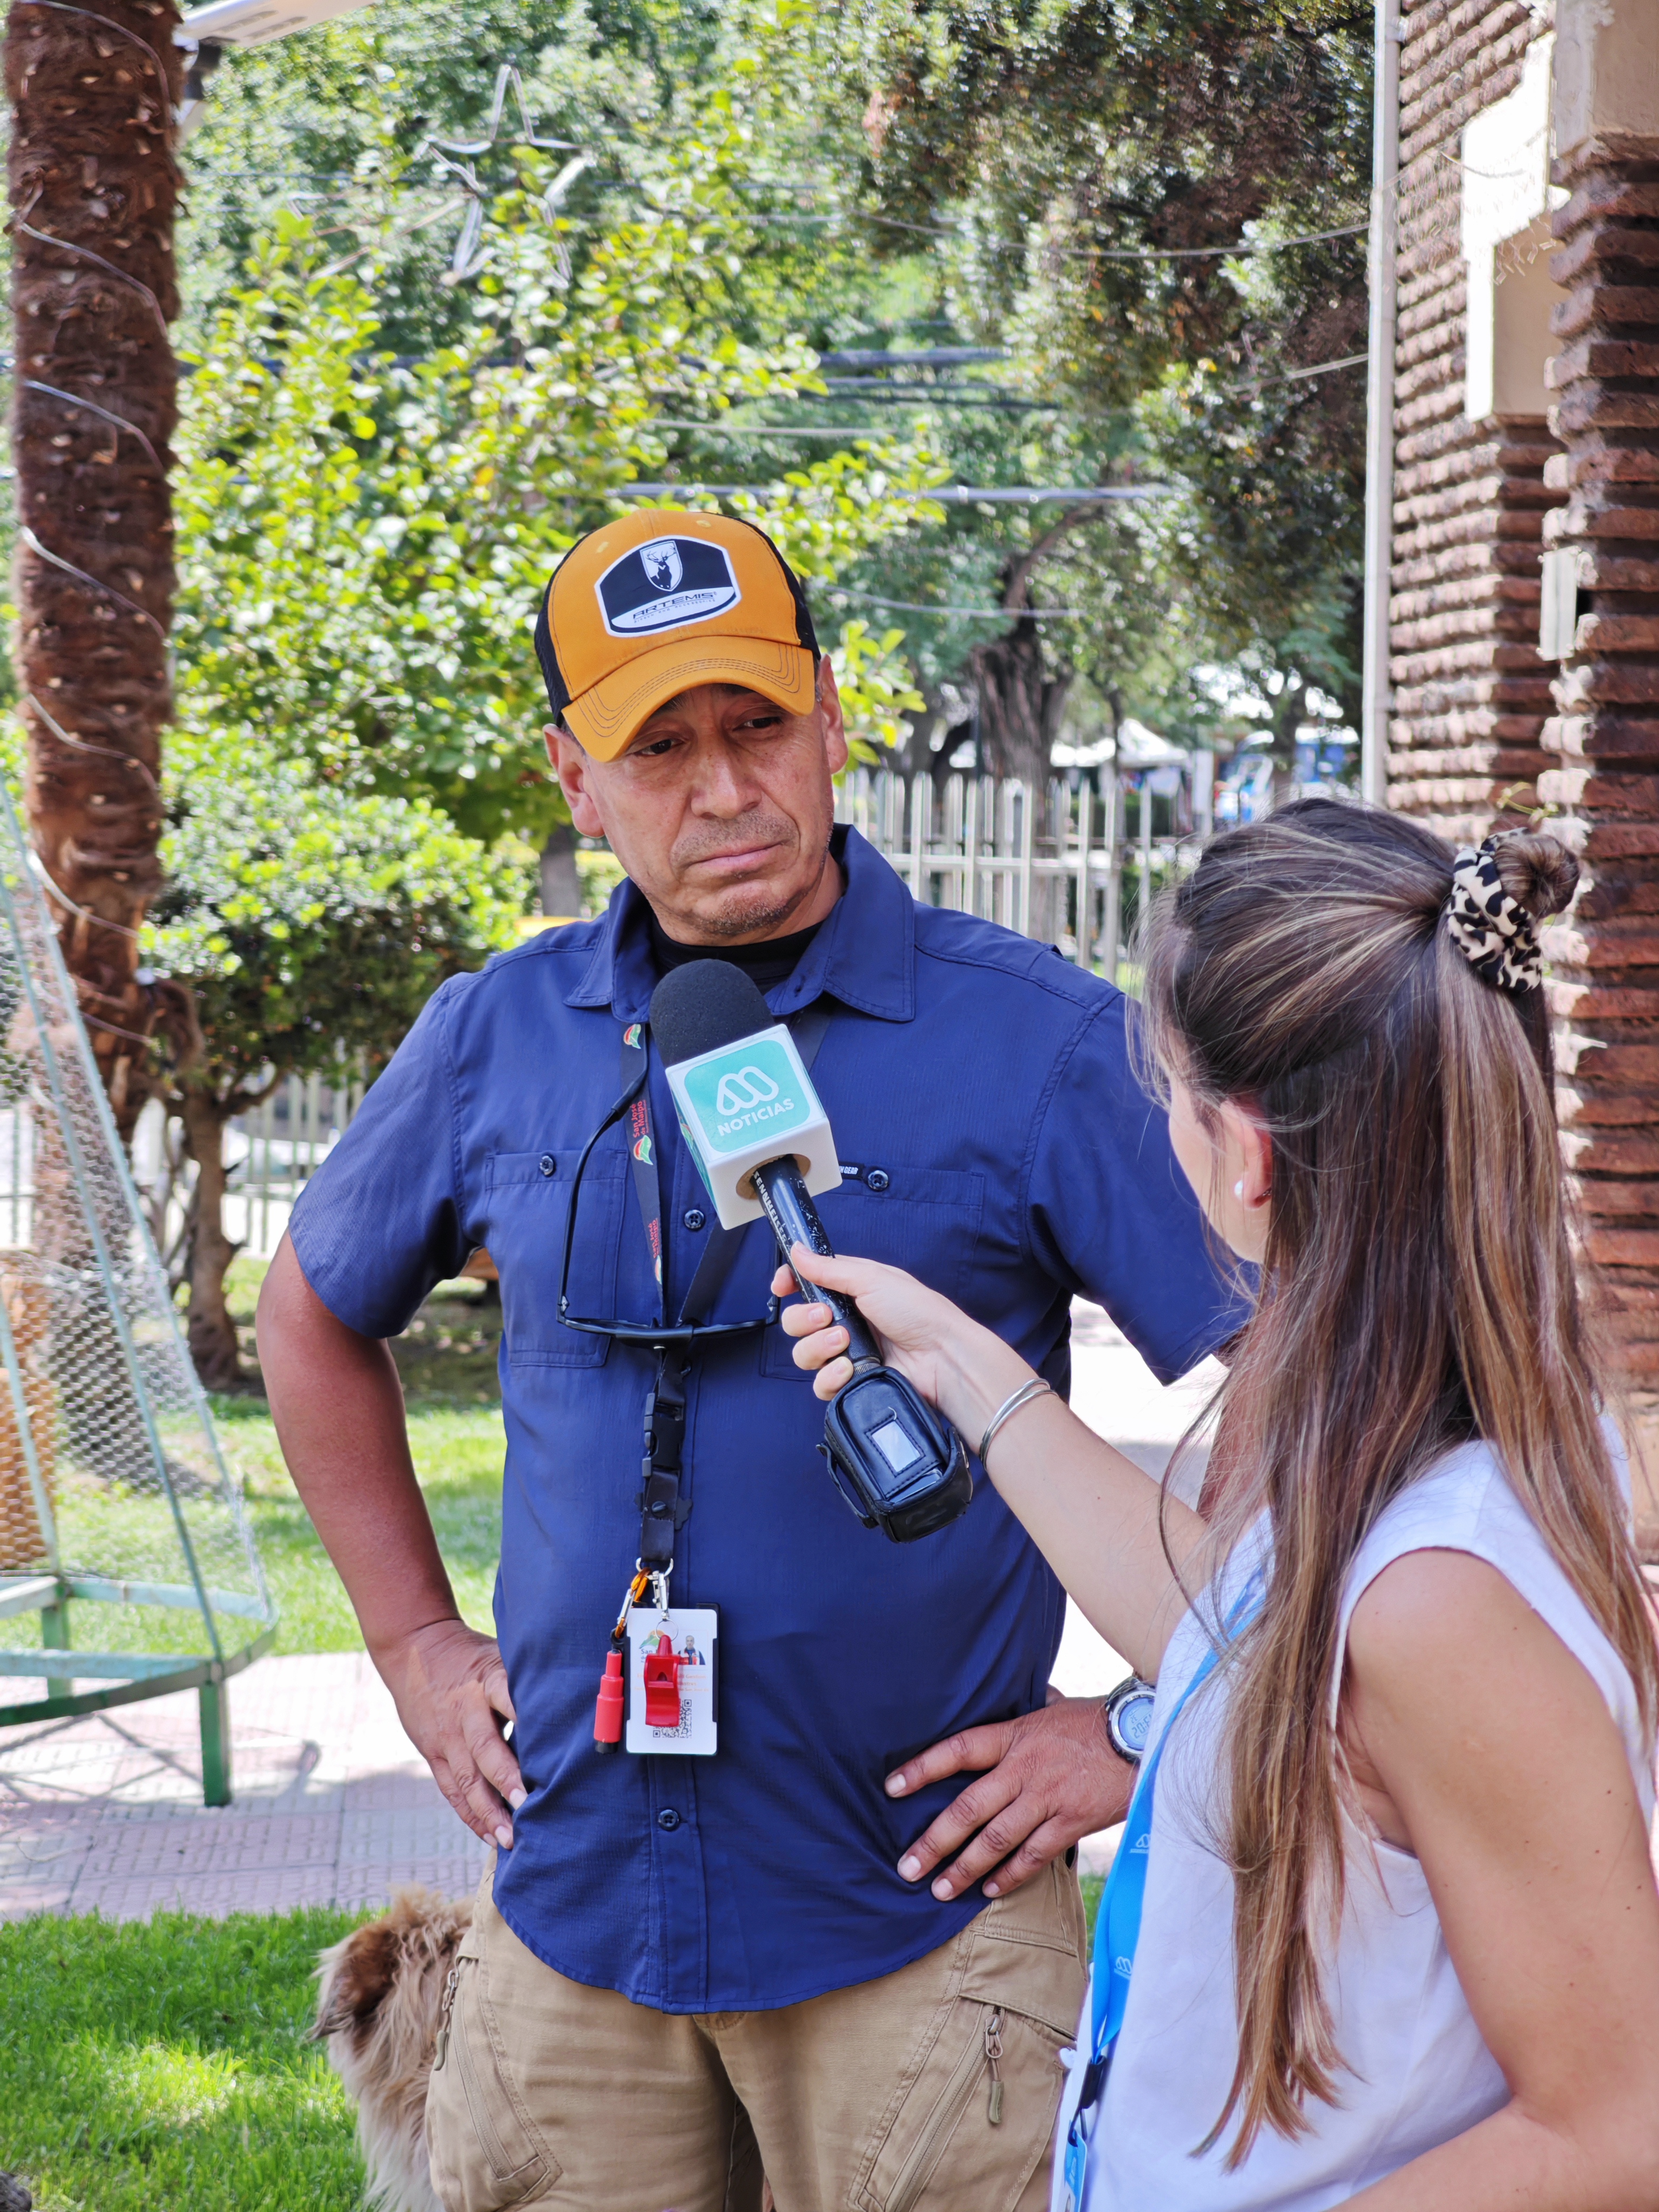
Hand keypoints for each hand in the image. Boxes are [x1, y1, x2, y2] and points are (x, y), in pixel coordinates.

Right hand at [376, 1616, 523, 1849]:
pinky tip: (489, 1836)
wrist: (415, 1650)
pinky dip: (470, 1815)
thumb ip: (524, 1682)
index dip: (523, 1718)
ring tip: (508, 1838)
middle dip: (505, 1778)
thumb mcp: (499, 1656)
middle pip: (485, 1747)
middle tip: (526, 1803)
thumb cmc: (472, 1656)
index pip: (507, 1698)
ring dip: (488, 1811)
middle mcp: (466, 1711)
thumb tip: (571, 1702)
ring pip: (466, 1778)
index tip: (546, 1741)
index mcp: (487, 1681)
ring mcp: (447, 1736)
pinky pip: (451, 1790)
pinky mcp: (434, 1753)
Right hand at [773, 1246, 1027, 1438]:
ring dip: (817, 1347)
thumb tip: (797, 1250)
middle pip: (796, 1322)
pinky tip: (848, 1369)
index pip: (806, 1285)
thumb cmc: (918, 1311)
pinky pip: (820, 1384)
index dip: (789, 1285)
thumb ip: (829, 1269)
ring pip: (804, 1354)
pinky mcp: (852, 1382)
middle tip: (826, 1317)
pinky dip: (830, 1376)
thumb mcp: (873, 1279)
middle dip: (803, 1319)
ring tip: (843, 1343)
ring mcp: (847, 1353)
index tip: (781, 1286)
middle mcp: (845, 1322)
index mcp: (850, 1291)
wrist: (942, 1357)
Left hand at [886, 1690, 1136, 1899]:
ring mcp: (1048, 1799)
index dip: (923, 1769)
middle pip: (968, 1808)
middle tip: (906, 1866)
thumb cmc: (1093, 1720)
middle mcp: (1024, 1769)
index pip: (958, 1750)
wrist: (1143, 1738)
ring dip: (964, 1868)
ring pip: (996, 1839)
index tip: (892, 1788)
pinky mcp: (1072, 1823)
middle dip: (934, 1841)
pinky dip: (1010, 1875)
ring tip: (939, 1889)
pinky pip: (1034, 1856)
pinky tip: (989, 1890)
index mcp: (1015, 1736)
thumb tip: (1005, 1694)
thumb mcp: (1051, 1707)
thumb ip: (1024, 1711)